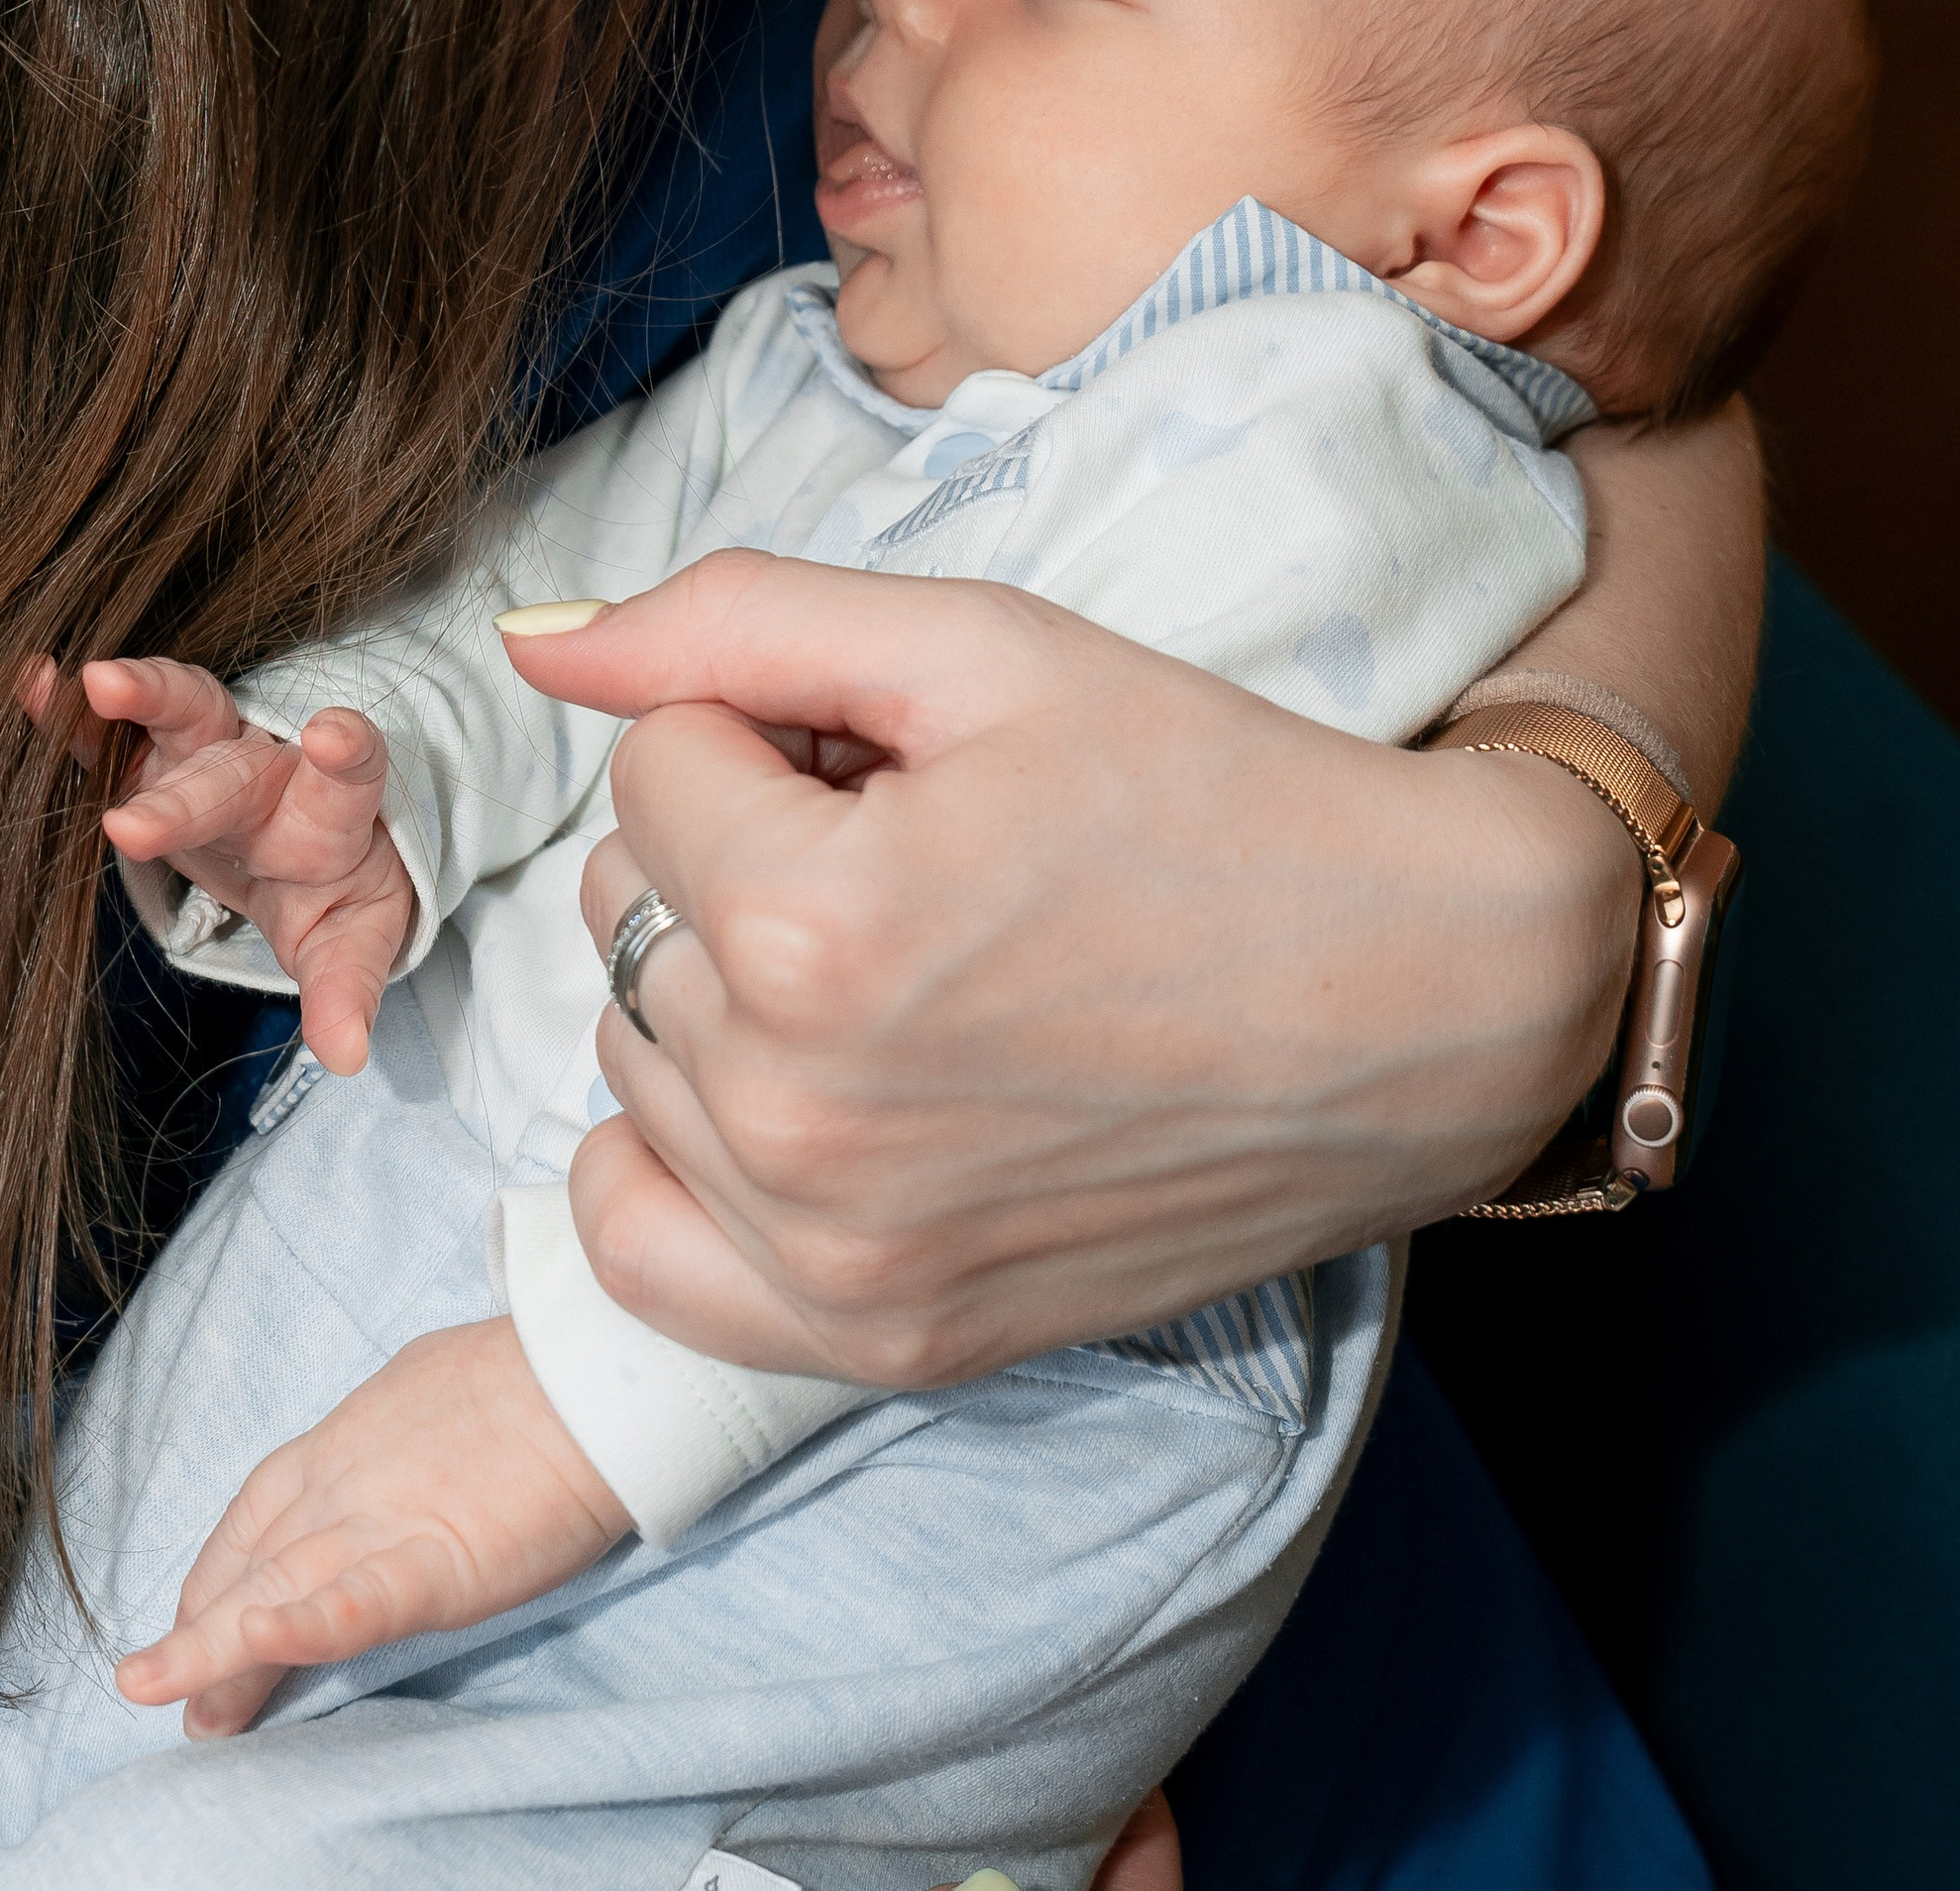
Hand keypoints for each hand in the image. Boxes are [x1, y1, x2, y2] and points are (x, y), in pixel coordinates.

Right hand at [67, 655, 415, 1073]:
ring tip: (92, 684)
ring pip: (180, 711)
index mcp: (325, 815)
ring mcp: (209, 753)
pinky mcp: (153, 758)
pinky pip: (109, 732)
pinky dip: (68, 712)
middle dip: (183, 801)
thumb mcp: (353, 938)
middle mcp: (267, 771)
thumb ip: (347, 988)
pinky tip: (31, 684)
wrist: (313, 836)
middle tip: (133, 828)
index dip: (345, 753)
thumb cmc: (337, 884)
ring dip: (139, 699)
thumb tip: (348, 1054)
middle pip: (231, 776)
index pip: (348, 779)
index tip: (336, 735)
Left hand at [112, 1315, 632, 1734]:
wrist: (603, 1366)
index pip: (255, 1513)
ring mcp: (383, 1521)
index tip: (194, 1620)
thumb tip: (393, 1460)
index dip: (216, 1573)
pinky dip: (298, 1630)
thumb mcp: (436, 1392)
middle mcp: (345, 1481)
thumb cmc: (540, 1373)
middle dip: (198, 1634)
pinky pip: (354, 1605)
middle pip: (251, 1567)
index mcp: (347, 1439)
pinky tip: (252, 1651)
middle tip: (159, 1691)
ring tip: (158, 1693)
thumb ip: (397, 1439)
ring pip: (276, 1593)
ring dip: (209, 1650)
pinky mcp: (435, 1563)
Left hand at [494, 549, 1664, 1385]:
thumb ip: (732, 621)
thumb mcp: (982, 648)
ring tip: (904, 955)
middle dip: (740, 846)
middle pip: (630, 910)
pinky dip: (674, 1156)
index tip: (899, 756)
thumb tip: (529, 640)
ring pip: (632, 1052)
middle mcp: (797, 1114)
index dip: (770, 730)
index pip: (650, 767)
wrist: (1430, 995)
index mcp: (811, 923)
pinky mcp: (882, 1339)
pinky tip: (785, 1086)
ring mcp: (836, 1252)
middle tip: (913, 848)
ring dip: (722, 985)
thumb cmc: (1214, 794)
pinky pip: (640, 1247)